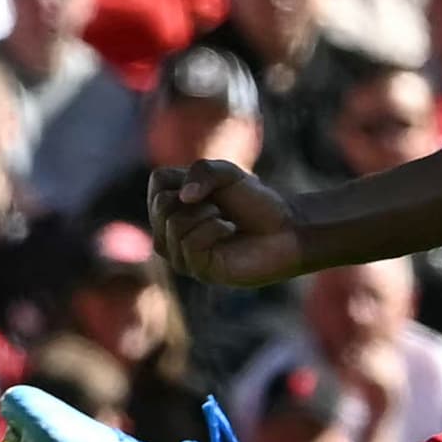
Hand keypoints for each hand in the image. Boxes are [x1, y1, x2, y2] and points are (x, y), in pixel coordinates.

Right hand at [151, 159, 306, 289]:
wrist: (283, 229)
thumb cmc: (254, 201)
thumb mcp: (228, 173)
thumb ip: (203, 171)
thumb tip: (184, 197)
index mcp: (170, 205)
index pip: (157, 182)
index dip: (189, 177)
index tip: (212, 188)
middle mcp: (168, 230)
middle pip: (161, 205)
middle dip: (199, 198)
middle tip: (221, 207)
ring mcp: (180, 253)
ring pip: (174, 225)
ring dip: (208, 214)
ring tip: (226, 221)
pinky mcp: (196, 269)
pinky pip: (190, 243)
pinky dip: (214, 230)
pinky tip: (228, 232)